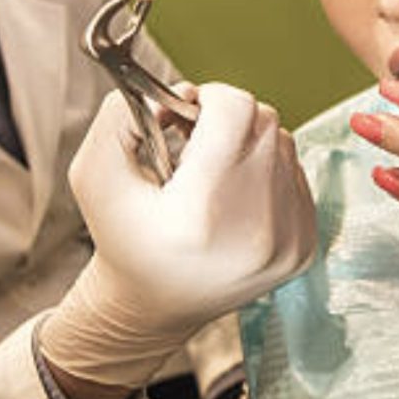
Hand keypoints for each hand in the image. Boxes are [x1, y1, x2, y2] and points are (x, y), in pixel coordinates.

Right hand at [73, 82, 314, 321]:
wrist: (153, 304)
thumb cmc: (122, 235)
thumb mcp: (94, 171)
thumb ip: (122, 114)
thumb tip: (180, 94)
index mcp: (204, 210)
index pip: (236, 109)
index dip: (206, 99)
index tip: (183, 119)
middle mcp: (256, 228)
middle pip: (263, 120)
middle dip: (227, 120)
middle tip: (194, 144)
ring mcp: (288, 240)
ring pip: (283, 143)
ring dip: (247, 145)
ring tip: (211, 177)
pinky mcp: (305, 245)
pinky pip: (295, 174)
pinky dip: (265, 173)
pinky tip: (233, 200)